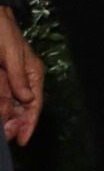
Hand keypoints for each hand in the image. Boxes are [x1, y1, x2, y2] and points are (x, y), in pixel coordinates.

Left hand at [0, 5, 39, 144]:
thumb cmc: (2, 30)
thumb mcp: (11, 54)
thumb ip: (18, 77)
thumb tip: (27, 99)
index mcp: (33, 73)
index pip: (34, 103)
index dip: (29, 122)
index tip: (22, 139)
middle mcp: (22, 79)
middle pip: (21, 108)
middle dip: (15, 123)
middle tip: (6, 137)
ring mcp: (9, 79)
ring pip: (9, 104)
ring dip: (6, 117)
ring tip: (2, 131)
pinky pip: (0, 96)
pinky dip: (1, 106)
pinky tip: (0, 114)